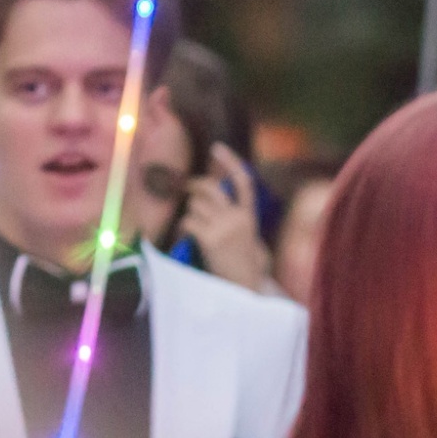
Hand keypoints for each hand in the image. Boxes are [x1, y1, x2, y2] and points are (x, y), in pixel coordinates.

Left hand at [179, 144, 273, 291]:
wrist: (245, 288)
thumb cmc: (248, 268)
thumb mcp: (252, 239)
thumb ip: (240, 219)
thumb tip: (220, 204)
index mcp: (249, 216)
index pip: (242, 181)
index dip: (230, 162)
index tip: (217, 148)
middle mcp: (237, 217)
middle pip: (209, 188)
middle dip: (193, 185)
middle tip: (186, 189)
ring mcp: (223, 227)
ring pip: (195, 206)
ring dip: (190, 214)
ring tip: (196, 229)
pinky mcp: (209, 239)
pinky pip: (188, 222)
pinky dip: (185, 228)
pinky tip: (189, 238)